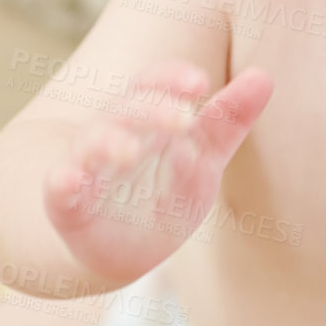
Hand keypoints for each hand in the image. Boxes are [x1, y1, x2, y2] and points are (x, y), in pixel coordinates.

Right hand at [43, 60, 272, 282]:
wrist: (114, 250)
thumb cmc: (161, 192)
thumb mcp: (202, 158)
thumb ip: (228, 120)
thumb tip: (265, 76)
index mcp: (145, 118)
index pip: (152, 84)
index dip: (170, 79)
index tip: (199, 82)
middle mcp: (113, 134)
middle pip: (126, 110)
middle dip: (150, 110)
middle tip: (182, 118)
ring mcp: (87, 168)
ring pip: (92, 144)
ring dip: (107, 142)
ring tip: (128, 150)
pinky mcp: (66, 205)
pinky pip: (60, 189)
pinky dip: (63, 182)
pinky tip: (70, 179)